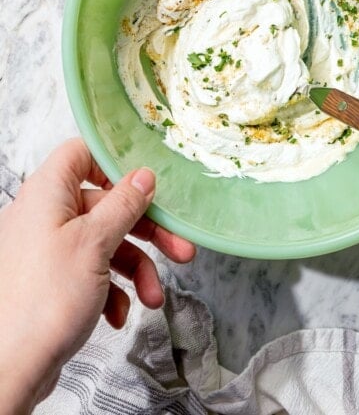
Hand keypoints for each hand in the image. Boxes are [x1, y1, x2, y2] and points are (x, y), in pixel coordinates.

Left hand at [0, 138, 194, 412]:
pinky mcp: (51, 281)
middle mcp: (44, 216)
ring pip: (104, 243)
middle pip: (105, 204)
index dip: (115, 163)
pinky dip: (112, 290)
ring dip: (135, 268)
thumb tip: (142, 177)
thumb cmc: (42, 303)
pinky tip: (119, 313)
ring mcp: (47, 249)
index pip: (81, 154)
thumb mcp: (95, 243)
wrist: (10, 368)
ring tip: (152, 296)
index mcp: (47, 193)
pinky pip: (91, 272)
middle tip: (177, 246)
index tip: (147, 182)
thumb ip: (123, 204)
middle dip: (145, 231)